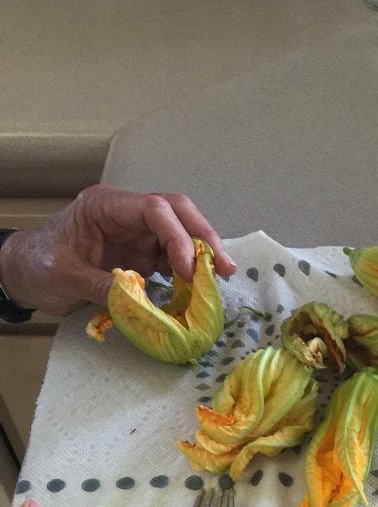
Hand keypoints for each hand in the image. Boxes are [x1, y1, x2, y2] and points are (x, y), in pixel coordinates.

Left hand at [0, 184, 237, 316]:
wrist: (23, 272)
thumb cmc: (38, 266)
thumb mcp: (65, 277)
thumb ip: (103, 286)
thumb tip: (139, 300)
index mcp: (105, 206)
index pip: (154, 209)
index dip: (177, 237)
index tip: (189, 271)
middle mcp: (126, 214)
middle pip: (176, 212)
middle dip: (203, 237)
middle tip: (225, 268)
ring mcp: (135, 233)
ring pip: (179, 233)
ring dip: (200, 257)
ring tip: (214, 285)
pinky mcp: (139, 254)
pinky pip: (171, 258)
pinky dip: (187, 274)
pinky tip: (196, 291)